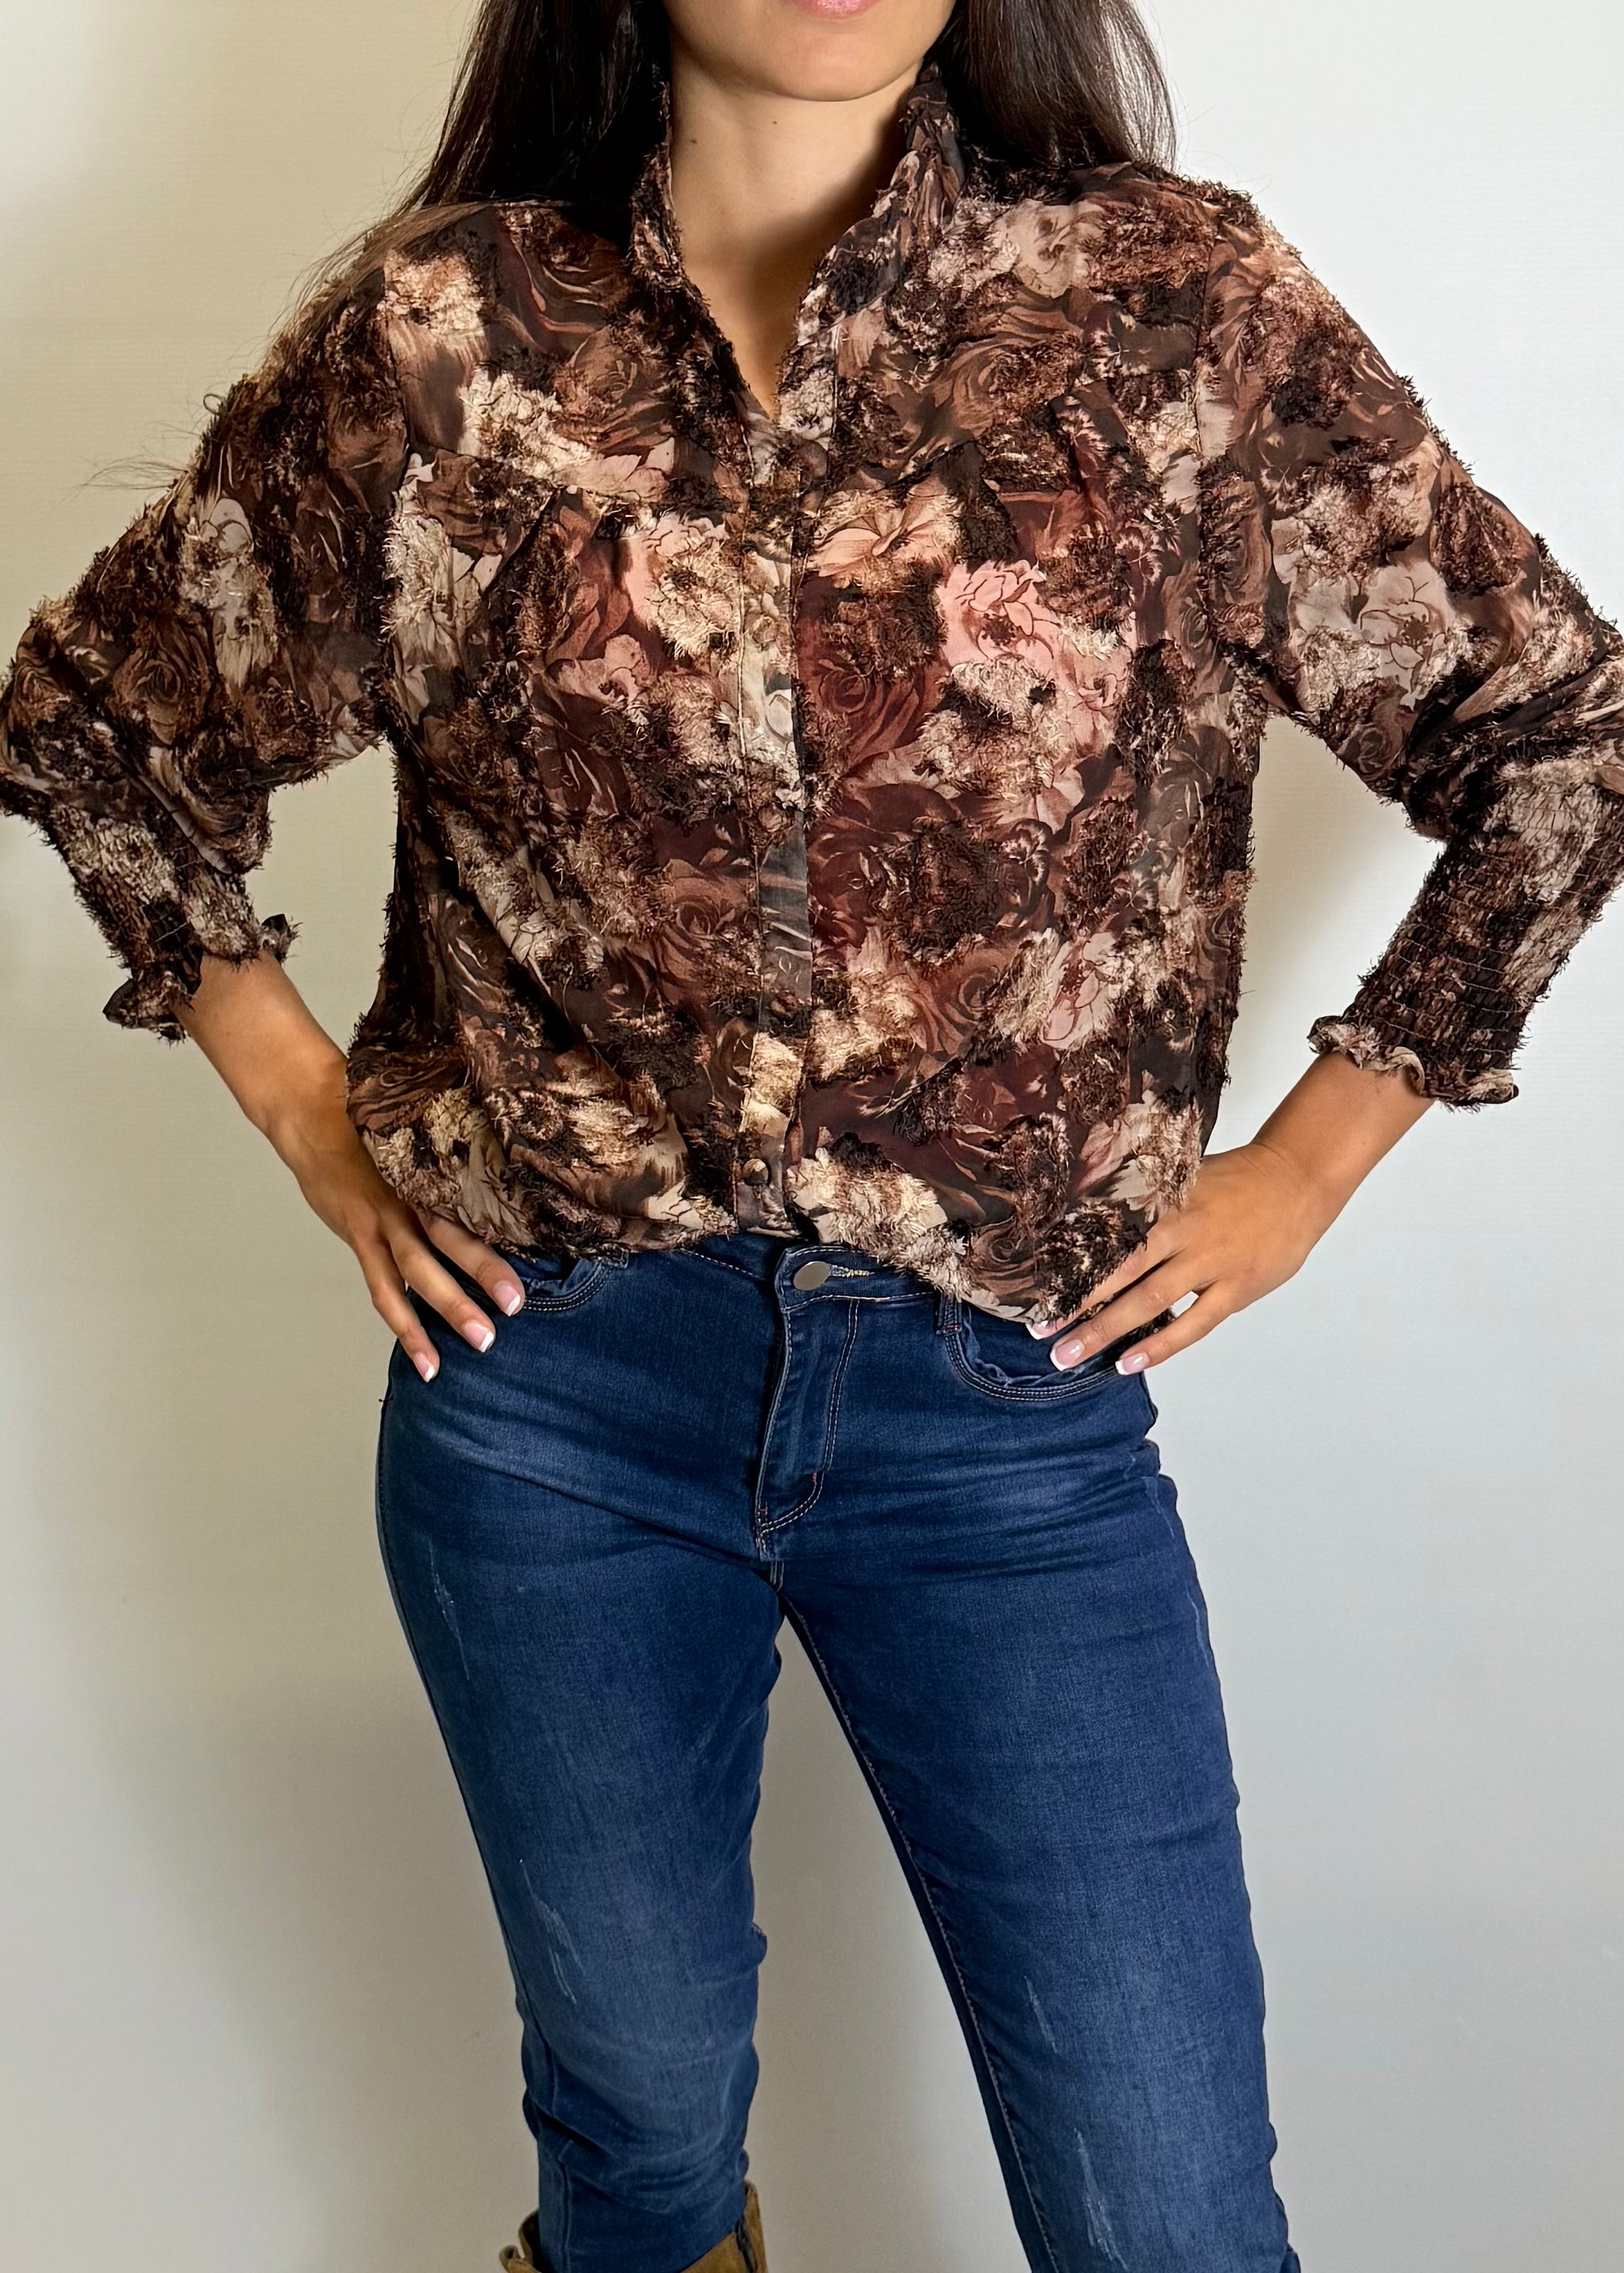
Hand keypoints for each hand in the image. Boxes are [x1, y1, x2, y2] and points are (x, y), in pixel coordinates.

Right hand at [274, 1071, 524, 1381]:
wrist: (310, 1115)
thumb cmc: (374, 1125)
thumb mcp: (420, 1134)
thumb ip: (454, 1162)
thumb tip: (508, 1183)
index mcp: (434, 1170)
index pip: (476, 1201)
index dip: (506, 1225)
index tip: (545, 1252)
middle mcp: (411, 1195)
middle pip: (451, 1236)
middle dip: (484, 1272)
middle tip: (517, 1305)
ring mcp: (382, 1218)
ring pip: (416, 1270)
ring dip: (447, 1308)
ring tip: (481, 1341)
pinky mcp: (358, 1235)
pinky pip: (383, 1288)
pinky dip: (404, 1324)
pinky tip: (426, 1357)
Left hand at [1038, 1051, 1434, 1375]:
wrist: (1296, 1179)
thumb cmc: (1234, 1180)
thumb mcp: (1184, 1180)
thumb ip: (1146, 1205)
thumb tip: (1091, 1225)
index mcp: (1163, 1203)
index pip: (1107, 1237)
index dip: (1070, 1263)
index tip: (1034, 1286)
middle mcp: (1182, 1232)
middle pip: (1119, 1272)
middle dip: (1076, 1305)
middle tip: (1039, 1332)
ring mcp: (1210, 1263)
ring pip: (1149, 1302)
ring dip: (1106, 1331)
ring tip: (1068, 1355)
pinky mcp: (1237, 1288)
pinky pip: (1193, 1324)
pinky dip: (1160, 1345)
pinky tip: (1129, 1363)